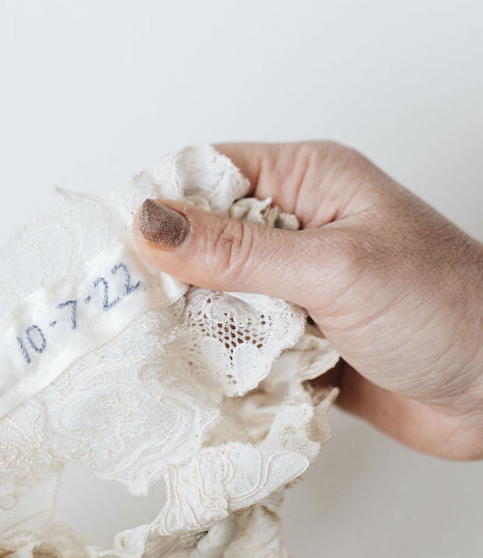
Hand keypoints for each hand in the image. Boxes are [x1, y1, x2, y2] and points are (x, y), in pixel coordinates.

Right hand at [133, 141, 482, 459]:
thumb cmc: (446, 309)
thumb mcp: (335, 269)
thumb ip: (239, 253)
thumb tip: (150, 222)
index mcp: (307, 183)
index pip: (208, 175)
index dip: (157, 205)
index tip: (112, 248)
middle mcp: (297, 232)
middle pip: (202, 243)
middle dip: (168, 278)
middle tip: (126, 314)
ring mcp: (296, 291)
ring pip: (215, 301)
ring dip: (195, 328)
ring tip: (159, 352)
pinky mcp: (298, 343)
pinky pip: (240, 347)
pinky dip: (221, 366)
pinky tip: (203, 383)